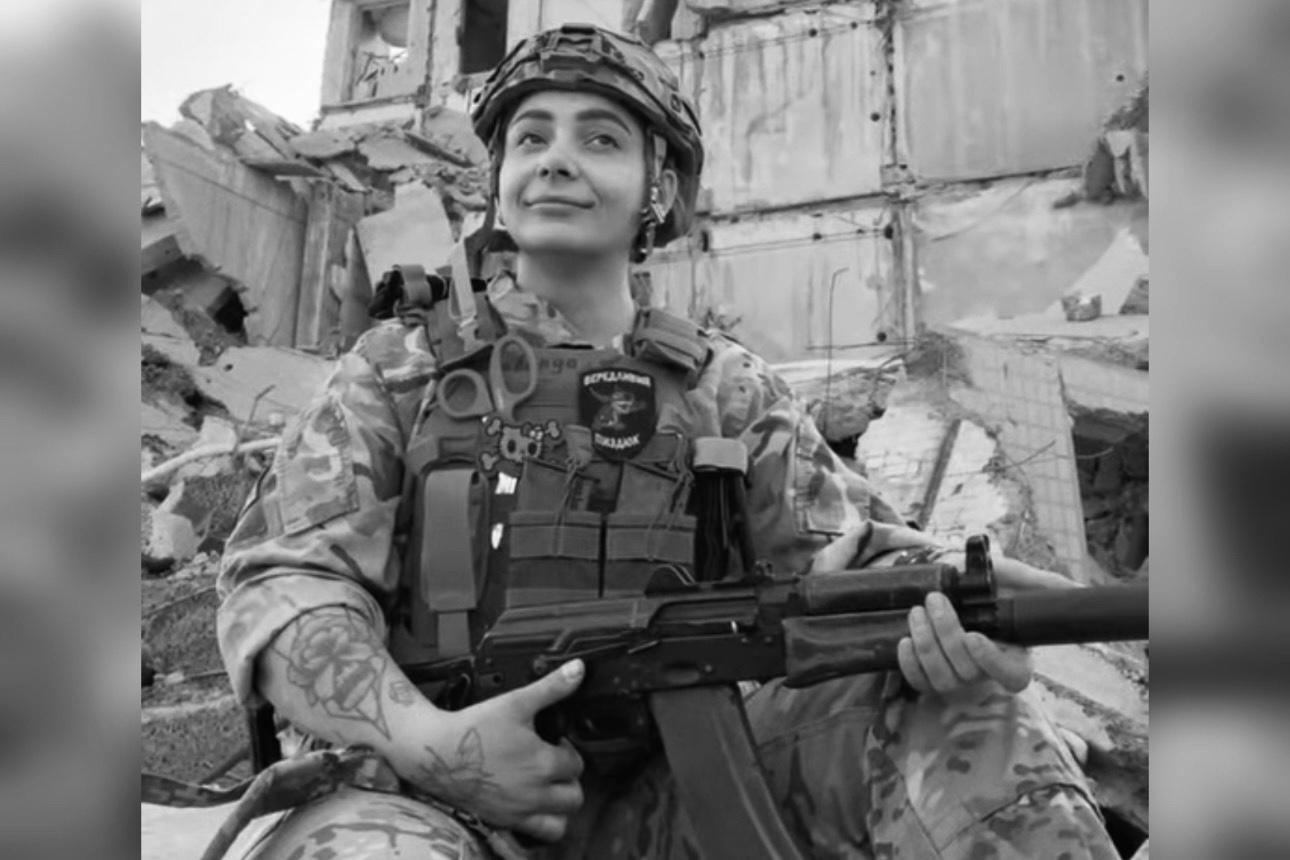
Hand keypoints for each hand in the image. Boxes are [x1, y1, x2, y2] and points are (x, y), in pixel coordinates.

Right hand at [402, 659, 586, 842]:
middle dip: (568, 780)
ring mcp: (519, 811)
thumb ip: (552, 688)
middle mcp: (535, 793)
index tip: (553, 743)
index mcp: (543, 763)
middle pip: (574, 796)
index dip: (567, 751)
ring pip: (560, 822)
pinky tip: (531, 806)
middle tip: (552, 765)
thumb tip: (579, 669)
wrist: (435, 752)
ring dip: (560, 806)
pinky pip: (536, 835)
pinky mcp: (503, 822)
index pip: (576, 764)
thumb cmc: (474, 728)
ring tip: (548, 788)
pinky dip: (541, 824)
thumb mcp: (516, 702)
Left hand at [898, 553, 1076, 697]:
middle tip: (935, 601)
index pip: (1011, 678)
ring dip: (926, 644)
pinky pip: (919, 683)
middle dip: (947, 635)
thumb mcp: (1015, 578)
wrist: (951, 584)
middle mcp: (986, 673)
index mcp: (1013, 657)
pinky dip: (909, 664)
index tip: (974, 636)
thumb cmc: (988, 584)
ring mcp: (958, 678)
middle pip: (968, 672)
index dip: (992, 662)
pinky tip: (904, 639)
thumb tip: (1074, 588)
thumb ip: (1040, 583)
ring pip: (942, 678)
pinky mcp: (930, 677)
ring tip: (918, 611)